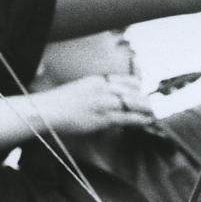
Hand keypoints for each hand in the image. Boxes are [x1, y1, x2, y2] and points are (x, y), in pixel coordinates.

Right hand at [14, 72, 156, 140]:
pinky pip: (128, 117)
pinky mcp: (104, 118)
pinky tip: (147, 121)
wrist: (47, 111)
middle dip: (144, 99)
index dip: (137, 87)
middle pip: (133, 91)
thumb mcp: (78, 89)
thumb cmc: (57, 104)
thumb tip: (101, 98)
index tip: (141, 92)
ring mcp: (105, 102)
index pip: (126, 80)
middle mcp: (104, 88)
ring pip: (134, 103)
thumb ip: (92, 91)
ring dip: (146, 109)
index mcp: (97, 80)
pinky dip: (140, 119)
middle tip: (151, 106)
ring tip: (153, 114)